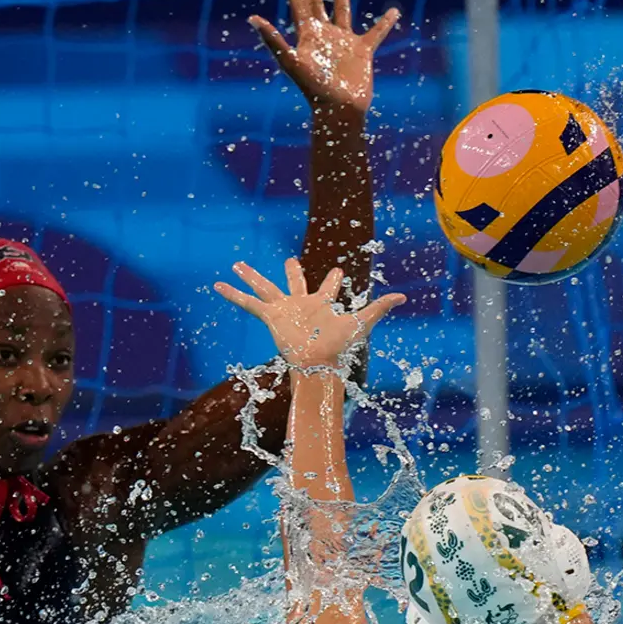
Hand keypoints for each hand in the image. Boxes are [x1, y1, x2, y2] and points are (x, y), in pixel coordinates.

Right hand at [214, 258, 403, 367]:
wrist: (317, 363)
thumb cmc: (339, 346)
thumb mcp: (362, 322)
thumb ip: (380, 308)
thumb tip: (404, 297)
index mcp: (322, 304)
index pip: (329, 287)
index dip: (334, 279)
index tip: (338, 271)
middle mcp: (301, 305)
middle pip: (294, 282)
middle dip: (291, 272)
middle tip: (288, 260)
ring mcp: (283, 310)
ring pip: (264, 288)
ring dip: (251, 276)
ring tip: (237, 264)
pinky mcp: (270, 317)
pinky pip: (248, 303)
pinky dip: (233, 295)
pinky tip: (218, 285)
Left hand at [249, 0, 399, 112]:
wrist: (338, 110)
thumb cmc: (314, 90)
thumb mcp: (291, 62)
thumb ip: (273, 40)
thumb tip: (251, 18)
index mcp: (307, 34)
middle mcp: (324, 34)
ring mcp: (343, 42)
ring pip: (342, 12)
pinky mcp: (362, 51)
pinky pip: (376, 33)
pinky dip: (385, 23)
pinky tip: (394, 12)